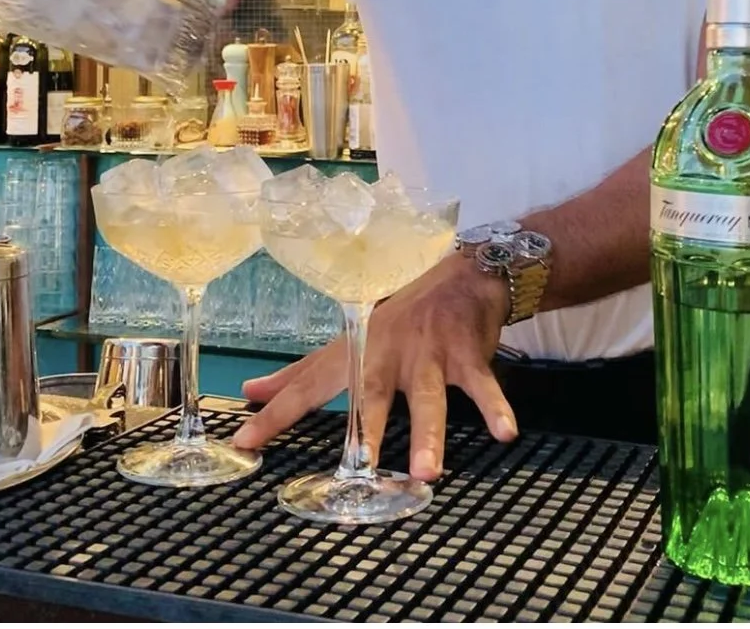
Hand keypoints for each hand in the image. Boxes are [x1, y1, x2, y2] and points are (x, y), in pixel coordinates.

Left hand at [232, 253, 518, 479]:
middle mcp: (388, 352)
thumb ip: (303, 372)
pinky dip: (495, 407)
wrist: (461, 277)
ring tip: (425, 473)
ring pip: (429, 397)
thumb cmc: (399, 318)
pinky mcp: (467, 355)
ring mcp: (429, 353)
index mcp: (356, 351)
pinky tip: (504, 432)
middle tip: (355, 466)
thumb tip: (252, 391)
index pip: (310, 384)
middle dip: (364, 428)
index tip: (245, 442)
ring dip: (428, 434)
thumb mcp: (350, 340)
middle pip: (372, 391)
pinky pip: (483, 385)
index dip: (277, 412)